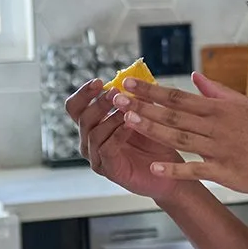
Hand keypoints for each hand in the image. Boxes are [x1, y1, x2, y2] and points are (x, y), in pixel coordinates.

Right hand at [64, 79, 180, 201]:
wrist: (172, 172)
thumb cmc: (157, 142)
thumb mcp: (147, 114)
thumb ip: (137, 98)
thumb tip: (133, 76)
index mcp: (94, 126)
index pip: (76, 107)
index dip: (83, 93)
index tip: (98, 82)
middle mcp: (90, 142)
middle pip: (82, 118)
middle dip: (99, 103)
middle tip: (116, 94)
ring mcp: (97, 158)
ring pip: (93, 133)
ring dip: (111, 118)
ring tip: (128, 110)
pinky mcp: (110, 170)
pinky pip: (106, 149)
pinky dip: (118, 134)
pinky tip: (131, 125)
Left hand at [112, 73, 247, 195]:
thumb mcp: (245, 105)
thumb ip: (217, 91)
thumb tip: (195, 77)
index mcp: (220, 108)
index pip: (178, 97)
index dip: (151, 90)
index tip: (128, 83)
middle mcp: (217, 126)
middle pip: (173, 115)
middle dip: (142, 106)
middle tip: (116, 98)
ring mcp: (220, 149)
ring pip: (180, 138)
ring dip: (152, 129)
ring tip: (127, 122)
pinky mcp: (226, 173)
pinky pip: (196, 170)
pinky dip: (176, 168)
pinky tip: (155, 166)